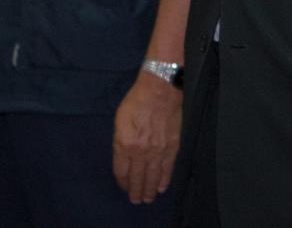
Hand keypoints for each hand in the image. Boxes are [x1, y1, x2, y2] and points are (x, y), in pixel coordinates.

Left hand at [112, 72, 181, 203]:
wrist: (160, 91)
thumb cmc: (136, 102)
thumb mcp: (119, 121)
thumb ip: (120, 141)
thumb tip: (124, 157)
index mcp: (124, 144)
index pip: (122, 172)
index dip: (122, 182)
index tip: (124, 187)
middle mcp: (140, 152)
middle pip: (137, 178)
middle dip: (136, 191)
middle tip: (136, 200)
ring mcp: (157, 151)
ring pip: (152, 177)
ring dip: (149, 190)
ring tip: (148, 199)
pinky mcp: (172, 147)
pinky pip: (167, 168)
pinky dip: (164, 179)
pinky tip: (161, 187)